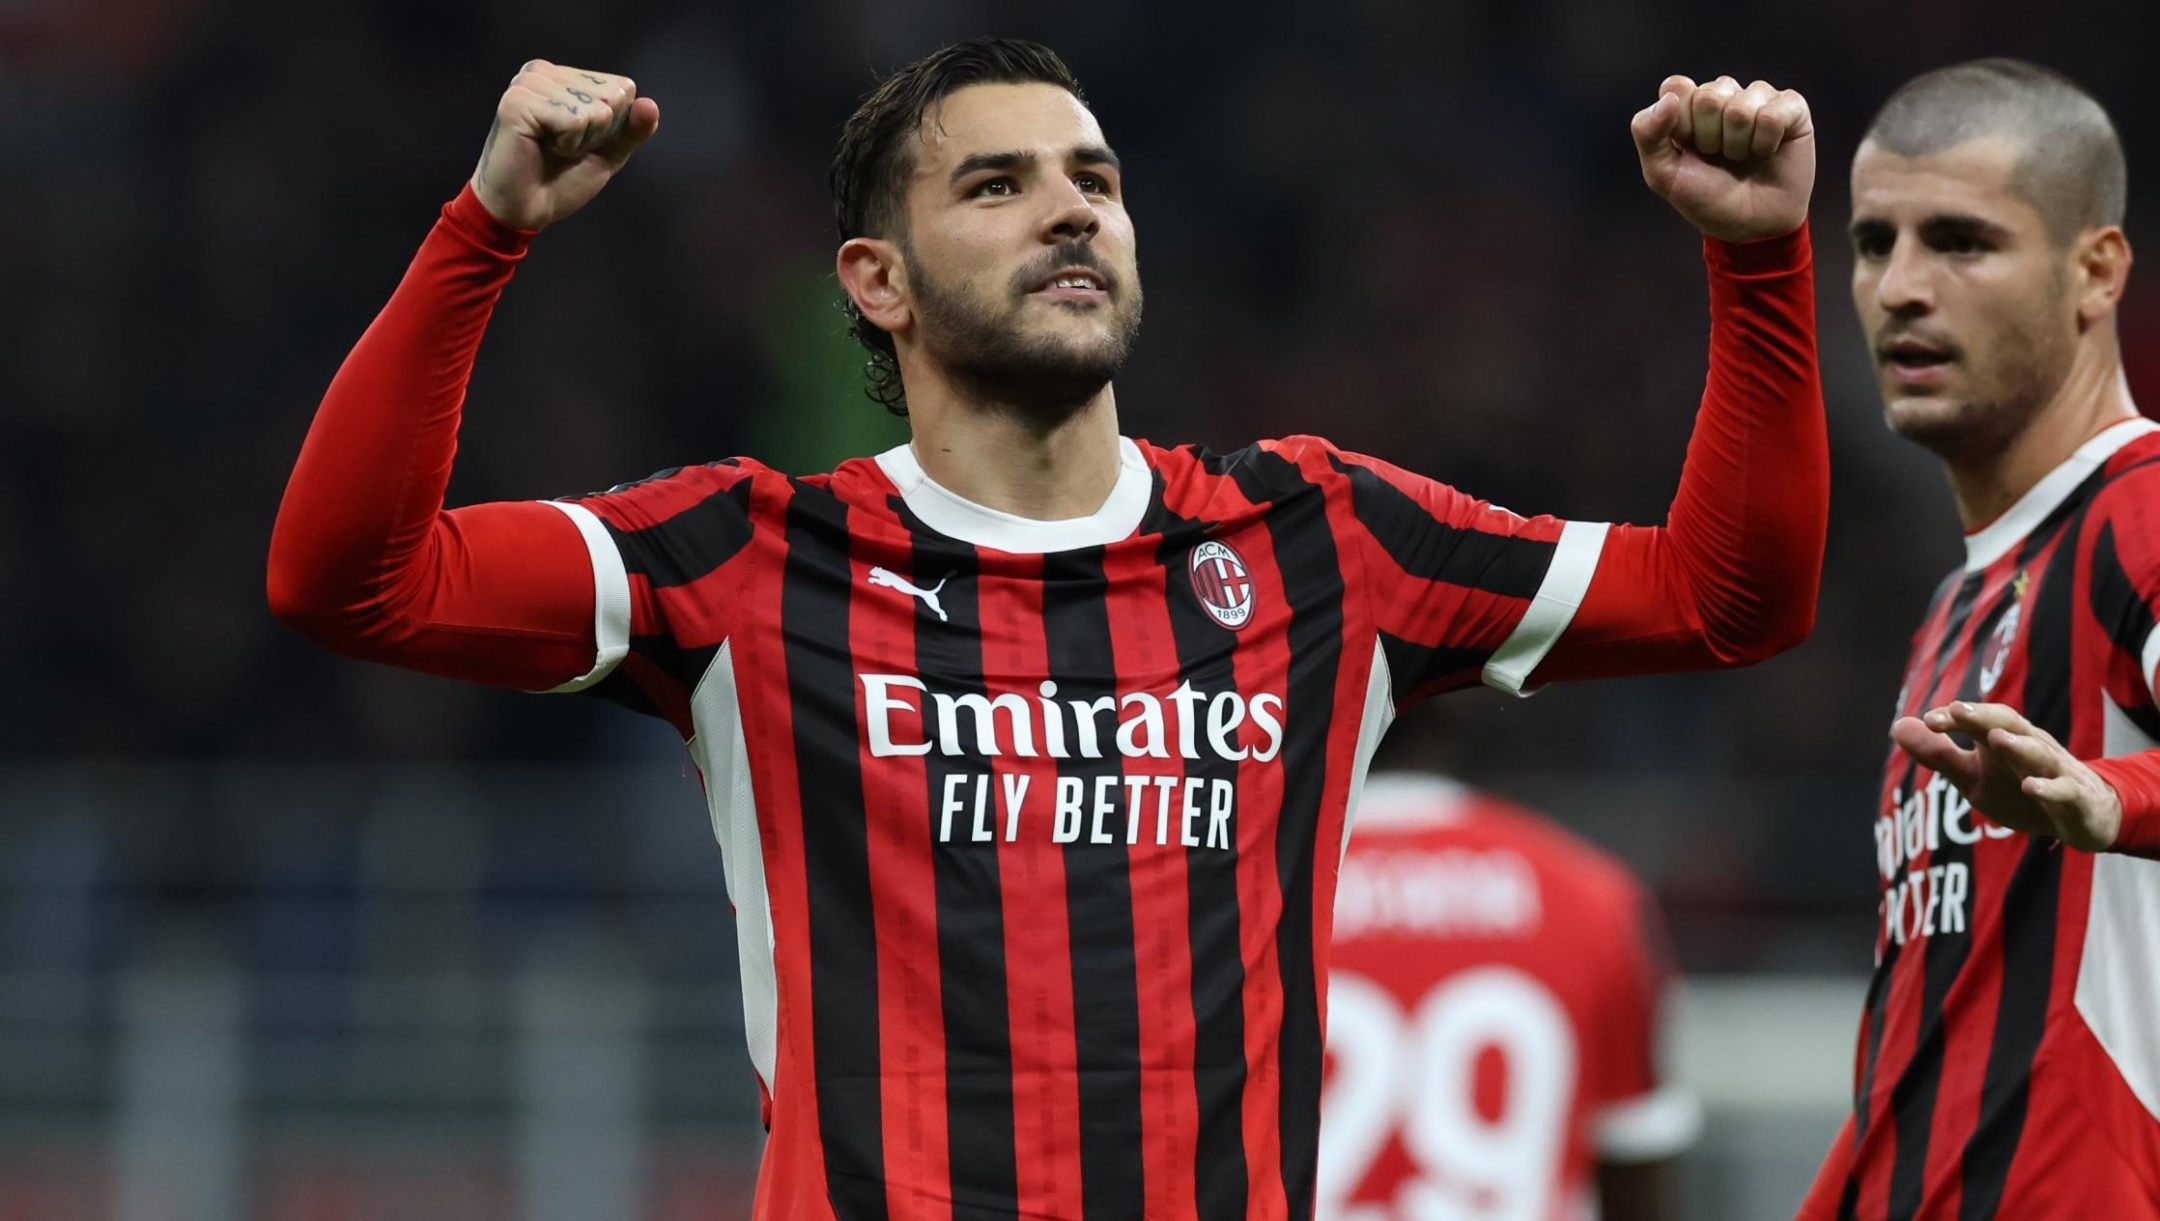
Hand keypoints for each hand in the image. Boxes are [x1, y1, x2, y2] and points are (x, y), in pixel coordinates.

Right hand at [471, 60, 660, 230]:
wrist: (526, 210)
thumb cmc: (561, 180)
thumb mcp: (607, 153)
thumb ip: (632, 129)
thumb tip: (650, 104)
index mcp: (562, 76)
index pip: (623, 88)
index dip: (612, 126)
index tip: (580, 141)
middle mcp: (542, 71)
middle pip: (613, 96)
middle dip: (597, 134)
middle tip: (563, 148)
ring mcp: (527, 83)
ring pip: (595, 109)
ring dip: (580, 140)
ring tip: (550, 148)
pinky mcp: (517, 101)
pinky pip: (574, 119)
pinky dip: (566, 143)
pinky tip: (540, 147)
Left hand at [1630, 75, 1812, 242]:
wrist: (1749, 225)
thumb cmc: (1707, 198)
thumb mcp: (1663, 174)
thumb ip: (1648, 135)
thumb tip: (1668, 99)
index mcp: (1689, 105)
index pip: (1676, 86)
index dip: (1681, 123)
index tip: (1688, 148)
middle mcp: (1724, 95)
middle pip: (1708, 95)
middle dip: (1710, 138)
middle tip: (1718, 157)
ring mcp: (1758, 99)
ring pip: (1741, 105)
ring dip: (1738, 144)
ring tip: (1742, 157)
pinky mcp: (1791, 108)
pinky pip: (1773, 114)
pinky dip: (1766, 142)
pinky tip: (1767, 152)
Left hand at [1892, 701, 2122, 851]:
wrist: (2079, 816)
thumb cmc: (2017, 790)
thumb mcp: (1972, 777)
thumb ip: (1938, 755)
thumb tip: (1898, 725)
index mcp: (2002, 740)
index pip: (1978, 721)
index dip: (1955, 719)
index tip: (1929, 720)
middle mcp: (2030, 747)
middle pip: (2009, 725)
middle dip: (1984, 716)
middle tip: (1958, 711)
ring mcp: (2054, 770)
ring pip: (2039, 752)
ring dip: (2018, 745)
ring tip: (1996, 738)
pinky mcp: (2075, 796)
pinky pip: (2064, 789)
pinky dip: (2048, 787)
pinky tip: (2030, 786)